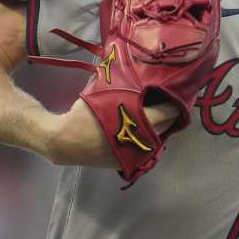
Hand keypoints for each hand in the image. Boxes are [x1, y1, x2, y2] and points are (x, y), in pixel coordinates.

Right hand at [41, 99, 179, 166]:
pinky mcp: (126, 163)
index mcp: (139, 123)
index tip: (175, 95)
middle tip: (168, 102)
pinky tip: (142, 129)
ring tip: (156, 115)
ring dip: (159, 128)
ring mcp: (134, 156)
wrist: (62, 142)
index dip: (174, 103)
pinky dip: (146, 139)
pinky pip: (144, 150)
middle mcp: (141, 142)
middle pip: (165, 127)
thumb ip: (124, 87)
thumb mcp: (104, 95)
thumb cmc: (83, 115)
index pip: (167, 113)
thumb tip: (138, 74)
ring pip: (156, 140)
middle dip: (168, 115)